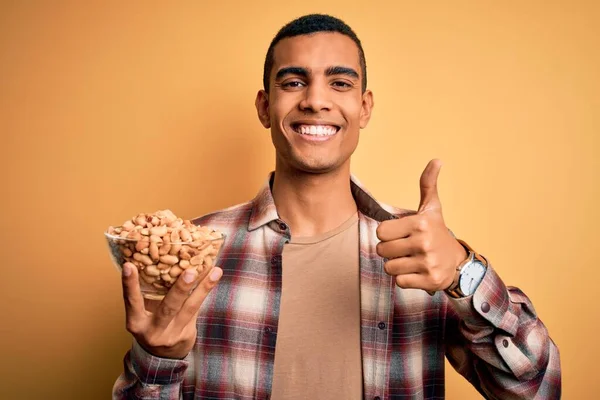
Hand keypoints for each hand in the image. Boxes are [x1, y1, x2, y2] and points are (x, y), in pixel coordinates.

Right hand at [121, 263, 222, 358]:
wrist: (163, 357)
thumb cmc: (151, 324)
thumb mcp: (143, 313)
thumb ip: (148, 293)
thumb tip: (155, 259)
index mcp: (136, 322)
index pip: (132, 301)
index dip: (129, 284)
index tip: (128, 266)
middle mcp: (153, 331)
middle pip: (168, 308)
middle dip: (180, 289)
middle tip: (191, 272)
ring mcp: (172, 335)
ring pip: (190, 308)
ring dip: (204, 288)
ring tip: (215, 271)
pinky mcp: (187, 336)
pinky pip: (197, 310)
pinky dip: (205, 292)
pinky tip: (214, 276)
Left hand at [376, 159, 466, 291]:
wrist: (459, 263)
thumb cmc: (438, 232)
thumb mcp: (433, 208)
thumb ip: (428, 184)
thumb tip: (436, 160)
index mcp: (420, 223)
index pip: (381, 232)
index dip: (387, 234)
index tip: (400, 234)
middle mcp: (424, 242)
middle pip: (382, 250)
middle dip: (390, 251)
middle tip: (405, 249)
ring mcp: (427, 263)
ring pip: (389, 268)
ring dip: (396, 266)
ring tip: (411, 260)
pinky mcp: (429, 281)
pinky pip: (399, 282)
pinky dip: (405, 279)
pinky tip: (416, 272)